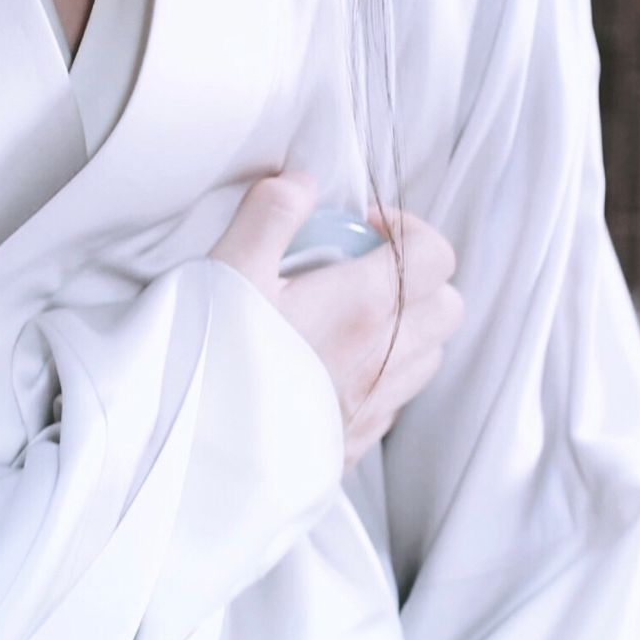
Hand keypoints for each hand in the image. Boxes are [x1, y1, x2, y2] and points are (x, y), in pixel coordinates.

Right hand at [210, 173, 463, 470]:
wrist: (193, 456)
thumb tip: (302, 183)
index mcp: (361, 306)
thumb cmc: (209, 361)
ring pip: (427, 356)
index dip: (406, 230)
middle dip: (415, 279)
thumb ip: (271, 214)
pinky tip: (329, 367)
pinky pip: (394, 401)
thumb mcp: (229, 267)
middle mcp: (382, 359)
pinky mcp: (353, 445)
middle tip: (358, 272)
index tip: (360, 230)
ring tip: (345, 320)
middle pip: (446, 306)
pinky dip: (379, 375)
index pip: (433, 254)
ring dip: (403, 329)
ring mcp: (372, 407)